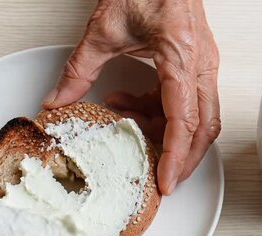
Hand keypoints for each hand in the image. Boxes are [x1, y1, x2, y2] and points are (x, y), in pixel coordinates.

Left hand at [43, 0, 219, 194]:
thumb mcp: (104, 29)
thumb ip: (79, 69)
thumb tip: (57, 101)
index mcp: (181, 56)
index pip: (185, 119)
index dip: (176, 155)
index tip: (166, 181)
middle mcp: (200, 63)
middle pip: (204, 125)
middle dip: (184, 157)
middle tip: (162, 180)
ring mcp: (201, 64)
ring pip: (197, 115)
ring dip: (164, 131)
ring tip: (127, 126)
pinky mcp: (194, 63)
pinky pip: (185, 100)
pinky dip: (159, 112)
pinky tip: (129, 104)